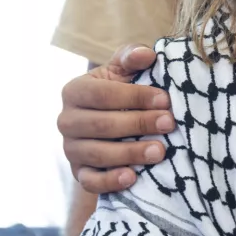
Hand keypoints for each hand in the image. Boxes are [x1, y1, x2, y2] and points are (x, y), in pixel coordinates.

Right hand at [58, 44, 173, 193]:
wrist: (108, 119)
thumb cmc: (118, 90)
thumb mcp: (122, 71)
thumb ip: (131, 58)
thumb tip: (146, 54)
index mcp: (74, 91)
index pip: (103, 94)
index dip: (135, 96)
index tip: (165, 99)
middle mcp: (66, 120)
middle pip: (102, 125)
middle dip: (138, 123)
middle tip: (169, 123)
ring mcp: (71, 149)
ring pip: (98, 154)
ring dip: (131, 153)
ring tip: (160, 151)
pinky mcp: (79, 173)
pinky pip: (91, 181)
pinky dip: (110, 181)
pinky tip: (133, 177)